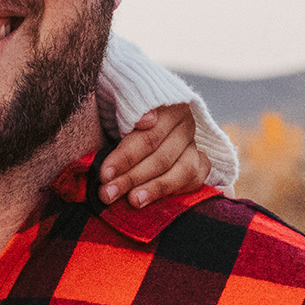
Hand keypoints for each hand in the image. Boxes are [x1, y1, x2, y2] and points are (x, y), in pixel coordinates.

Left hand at [94, 100, 222, 211]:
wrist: (132, 119)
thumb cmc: (119, 113)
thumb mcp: (117, 103)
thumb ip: (129, 110)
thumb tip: (148, 121)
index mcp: (167, 105)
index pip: (148, 137)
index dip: (125, 157)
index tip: (104, 175)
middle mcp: (185, 123)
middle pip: (161, 157)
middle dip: (131, 178)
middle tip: (107, 194)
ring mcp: (194, 144)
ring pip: (182, 171)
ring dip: (155, 189)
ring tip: (133, 201)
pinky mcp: (200, 161)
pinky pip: (197, 178)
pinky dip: (180, 189)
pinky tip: (157, 199)